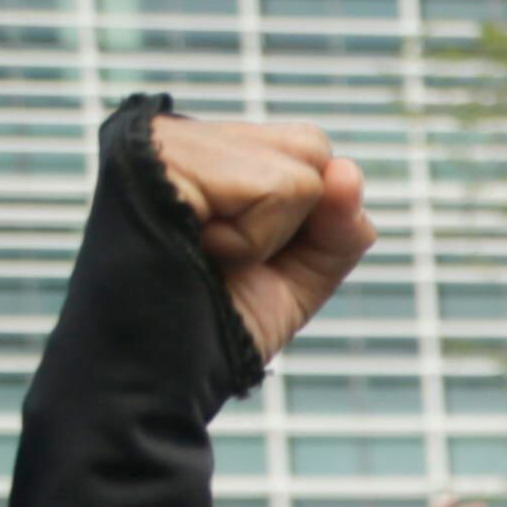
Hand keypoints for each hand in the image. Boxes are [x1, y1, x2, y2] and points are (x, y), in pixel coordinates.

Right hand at [142, 116, 371, 362]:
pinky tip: (200, 249)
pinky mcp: (159, 149)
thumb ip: (341, 223)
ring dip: (270, 236)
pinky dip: (255, 240)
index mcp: (206, 154)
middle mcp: (181, 135)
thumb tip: (347, 170)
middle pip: (312, 145)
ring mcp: (165, 136)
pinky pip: (278, 186)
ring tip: (207, 253)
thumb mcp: (303, 274)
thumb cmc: (217, 324)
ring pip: (302, 165)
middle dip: (294, 222)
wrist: (159, 371)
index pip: (309, 150)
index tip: (242, 257)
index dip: (304, 220)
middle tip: (227, 257)